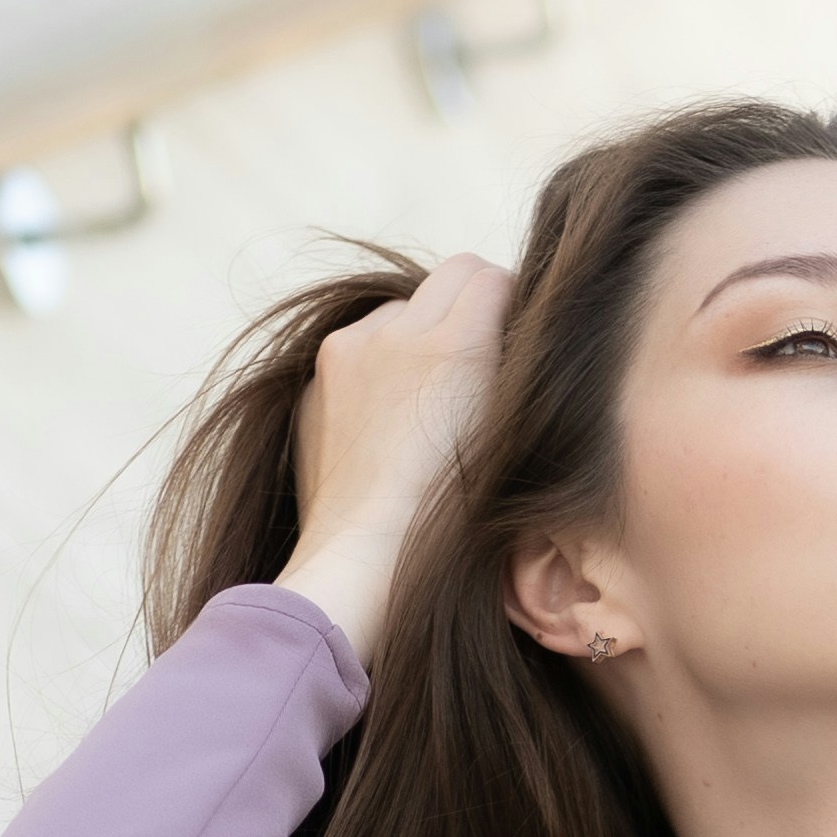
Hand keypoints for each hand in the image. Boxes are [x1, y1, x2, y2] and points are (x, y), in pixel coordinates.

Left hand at [279, 255, 512, 662]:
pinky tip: (389, 423)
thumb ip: (514, 371)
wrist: (364, 561)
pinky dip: (380, 365)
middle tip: (480, 363)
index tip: (516, 341)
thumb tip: (515, 337)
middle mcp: (396, 331)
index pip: (489, 276)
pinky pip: (362, 344)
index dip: (511, 304)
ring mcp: (350, 349)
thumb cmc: (450, 520)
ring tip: (428, 403)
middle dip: (469, 307)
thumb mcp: (508, 439)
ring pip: (401, 309)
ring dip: (420, 336)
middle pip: (449, 276)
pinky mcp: (320, 375)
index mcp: (453, 345)